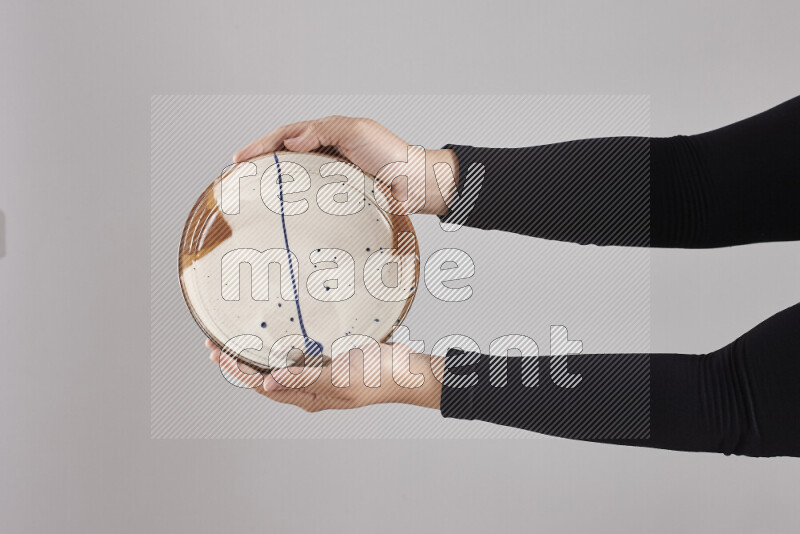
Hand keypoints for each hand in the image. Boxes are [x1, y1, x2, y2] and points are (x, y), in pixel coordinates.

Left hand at [206, 338, 441, 412]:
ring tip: (234, 337)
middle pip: (265, 376)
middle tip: (214, 342)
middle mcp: (310, 387)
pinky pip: (298, 353)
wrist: (409, 371)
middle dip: (238, 360)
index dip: (238, 370)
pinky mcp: (332, 360)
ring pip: (279, 365)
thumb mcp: (339, 379)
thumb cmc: (378, 377)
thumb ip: (303, 378)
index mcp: (309, 397)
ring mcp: (321, 374)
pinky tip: (276, 333)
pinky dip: (280, 345)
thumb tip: (267, 381)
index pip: (262, 385)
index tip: (217, 352)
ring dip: (256, 351)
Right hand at [233, 116, 457, 215]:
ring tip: (252, 196)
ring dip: (273, 187)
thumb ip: (322, 131)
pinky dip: (293, 208)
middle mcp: (325, 157)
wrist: (415, 185)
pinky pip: (310, 203)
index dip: (261, 145)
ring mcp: (329, 180)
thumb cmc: (390, 155)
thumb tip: (290, 141)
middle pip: (284, 158)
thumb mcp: (356, 131)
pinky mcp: (337, 202)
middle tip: (236, 177)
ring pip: (295, 181)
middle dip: (259, 165)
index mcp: (327, 136)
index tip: (239, 158)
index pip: (286, 136)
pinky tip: (281, 215)